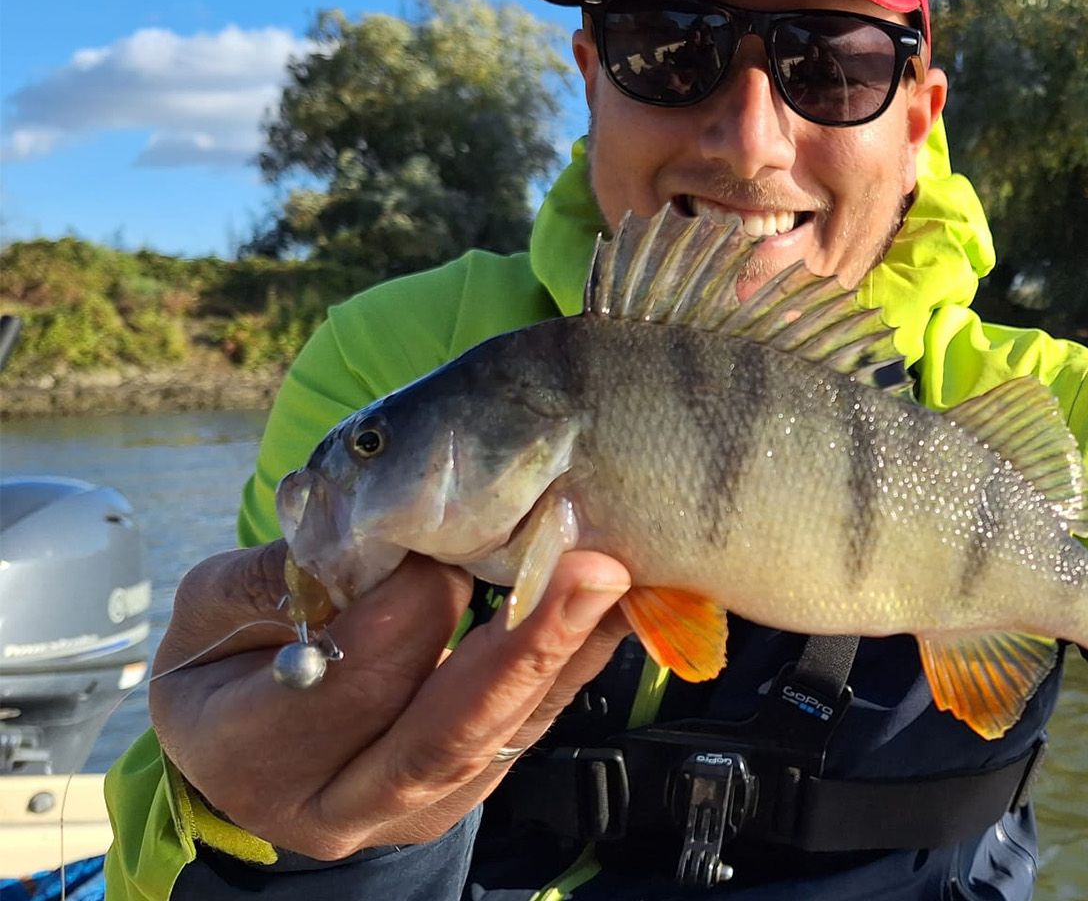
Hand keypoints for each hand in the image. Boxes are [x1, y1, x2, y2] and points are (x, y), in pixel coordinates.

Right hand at [148, 539, 631, 859]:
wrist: (247, 747)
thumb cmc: (227, 662)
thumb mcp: (211, 610)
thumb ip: (275, 578)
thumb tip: (369, 538)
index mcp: (249, 753)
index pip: (346, 683)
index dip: (403, 607)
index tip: (444, 536)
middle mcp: (330, 803)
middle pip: (439, 735)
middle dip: (523, 647)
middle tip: (589, 567)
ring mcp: (405, 812)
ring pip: (494, 737)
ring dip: (565, 653)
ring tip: (616, 580)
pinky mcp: (462, 795)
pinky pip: (526, 729)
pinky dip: (574, 665)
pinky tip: (611, 610)